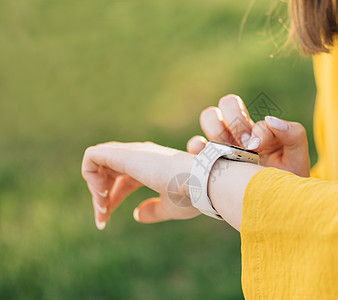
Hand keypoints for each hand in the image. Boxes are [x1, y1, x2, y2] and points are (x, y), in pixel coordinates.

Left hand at [81, 142, 199, 229]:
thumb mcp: (170, 207)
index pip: (122, 180)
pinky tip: (102, 193)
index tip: (106, 220)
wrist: (202, 183)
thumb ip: (153, 210)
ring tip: (102, 208)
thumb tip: (136, 215)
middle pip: (107, 173)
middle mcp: (139, 156)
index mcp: (150, 167)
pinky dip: (89, 174)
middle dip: (100, 197)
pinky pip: (91, 156)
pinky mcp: (124, 154)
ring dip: (95, 189)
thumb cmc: (192, 195)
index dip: (111, 199)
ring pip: (97, 163)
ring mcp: (131, 152)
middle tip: (102, 220)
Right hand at [187, 94, 309, 176]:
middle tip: (245, 146)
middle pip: (227, 103)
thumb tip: (270, 120)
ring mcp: (221, 145)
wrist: (275, 207)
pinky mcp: (207, 161)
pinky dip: (198, 146)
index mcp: (258, 130)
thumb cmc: (287, 182)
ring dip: (217, 130)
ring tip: (229, 152)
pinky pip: (195, 145)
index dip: (255, 130)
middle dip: (236, 121)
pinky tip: (210, 159)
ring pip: (209, 117)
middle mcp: (238, 133)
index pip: (263, 115)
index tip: (258, 148)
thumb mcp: (297, 158)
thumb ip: (294, 134)